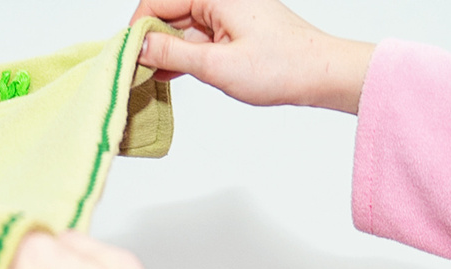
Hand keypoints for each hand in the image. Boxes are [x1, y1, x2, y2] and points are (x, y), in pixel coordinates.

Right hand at [131, 0, 373, 113]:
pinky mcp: (235, 30)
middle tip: (134, 74)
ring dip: (166, 52)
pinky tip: (170, 75)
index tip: (127, 59)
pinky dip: (184, 55)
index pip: (156, 2)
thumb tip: (137, 45)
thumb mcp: (217, 65)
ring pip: (182, 28)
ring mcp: (229, 13)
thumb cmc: (282, 67)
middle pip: (168, 13)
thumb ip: (172, 52)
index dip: (137, 31)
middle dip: (149, 41)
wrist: (323, 74)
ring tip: (149, 79)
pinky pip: (199, 38)